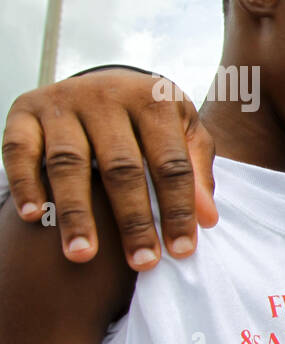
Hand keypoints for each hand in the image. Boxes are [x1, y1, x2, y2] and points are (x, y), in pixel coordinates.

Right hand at [3, 68, 217, 268]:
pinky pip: (19, 149)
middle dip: (133, 220)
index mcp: (154, 100)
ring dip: (77, 213)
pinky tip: (33, 217)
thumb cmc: (153, 121)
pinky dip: (24, 183)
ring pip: (70, 162)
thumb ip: (197, 172)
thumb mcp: (185, 133)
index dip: (178, 209)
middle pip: (122, 167)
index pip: (171, 163)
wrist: (107, 80)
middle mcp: (107, 96)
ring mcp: (63, 101)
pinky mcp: (24, 110)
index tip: (182, 250)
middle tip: (142, 263)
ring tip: (84, 255)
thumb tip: (207, 219)